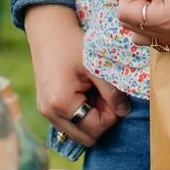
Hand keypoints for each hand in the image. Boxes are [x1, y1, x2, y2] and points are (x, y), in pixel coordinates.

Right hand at [24, 4, 128, 148]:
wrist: (48, 31)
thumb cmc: (72, 45)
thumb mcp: (96, 66)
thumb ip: (111, 92)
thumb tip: (124, 112)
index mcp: (61, 104)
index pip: (94, 129)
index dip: (110, 116)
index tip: (113, 96)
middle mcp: (50, 113)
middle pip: (85, 138)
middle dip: (100, 121)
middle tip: (104, 96)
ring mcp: (45, 112)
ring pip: (76, 133)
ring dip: (90, 119)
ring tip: (93, 93)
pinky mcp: (45, 108)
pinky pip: (68, 124)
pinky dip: (80, 115)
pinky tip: (83, 94)